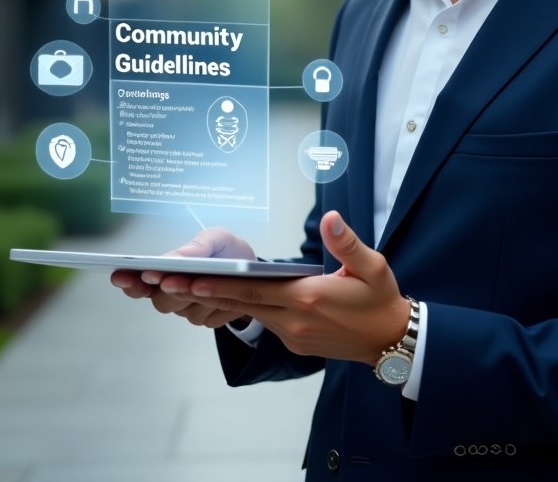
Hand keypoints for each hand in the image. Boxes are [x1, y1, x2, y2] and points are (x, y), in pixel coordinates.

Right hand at [110, 228, 256, 328]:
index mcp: (165, 272)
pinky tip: (230, 294)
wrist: (254, 270)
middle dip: (168, 290)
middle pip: (161, 302)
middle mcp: (172, 294)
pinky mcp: (209, 320)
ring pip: (187, 311)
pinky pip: (211, 318)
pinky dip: (221, 305)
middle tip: (168, 280)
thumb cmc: (227, 250)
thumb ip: (197, 246)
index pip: (138, 283)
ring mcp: (190, 309)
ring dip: (199, 296)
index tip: (121, 275)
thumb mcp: (217, 239)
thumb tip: (175, 257)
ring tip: (210, 281)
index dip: (130, 281)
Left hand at [147, 211, 409, 363]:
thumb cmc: (380, 299)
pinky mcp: (295, 342)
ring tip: (181, 290)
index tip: (189, 280)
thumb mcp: (372, 266)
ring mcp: (292, 334)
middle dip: (202, 294)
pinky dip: (240, 310)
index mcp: (308, 298)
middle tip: (166, 285)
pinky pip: (263, 322)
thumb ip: (346, 242)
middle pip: (241, 304)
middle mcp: (294, 320)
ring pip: (248, 314)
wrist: (391, 340)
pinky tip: (221, 299)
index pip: (254, 290)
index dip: (220, 285)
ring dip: (216, 302)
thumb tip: (331, 216)